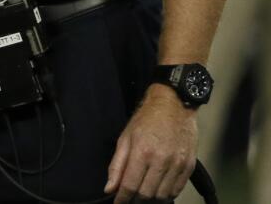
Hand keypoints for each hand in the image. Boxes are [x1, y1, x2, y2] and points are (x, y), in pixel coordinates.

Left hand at [105, 85, 197, 201]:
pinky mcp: (189, 166)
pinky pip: (177, 190)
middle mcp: (161, 160)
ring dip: (151, 199)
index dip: (122, 198)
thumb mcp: (125, 138)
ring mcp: (178, 164)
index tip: (118, 203)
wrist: (174, 106)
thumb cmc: (145, 120)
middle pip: (146, 193)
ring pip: (163, 195)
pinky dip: (167, 194)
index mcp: (142, 152)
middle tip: (130, 198)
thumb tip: (110, 188)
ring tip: (143, 195)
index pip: (130, 185)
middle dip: (135, 200)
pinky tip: (159, 190)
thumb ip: (117, 165)